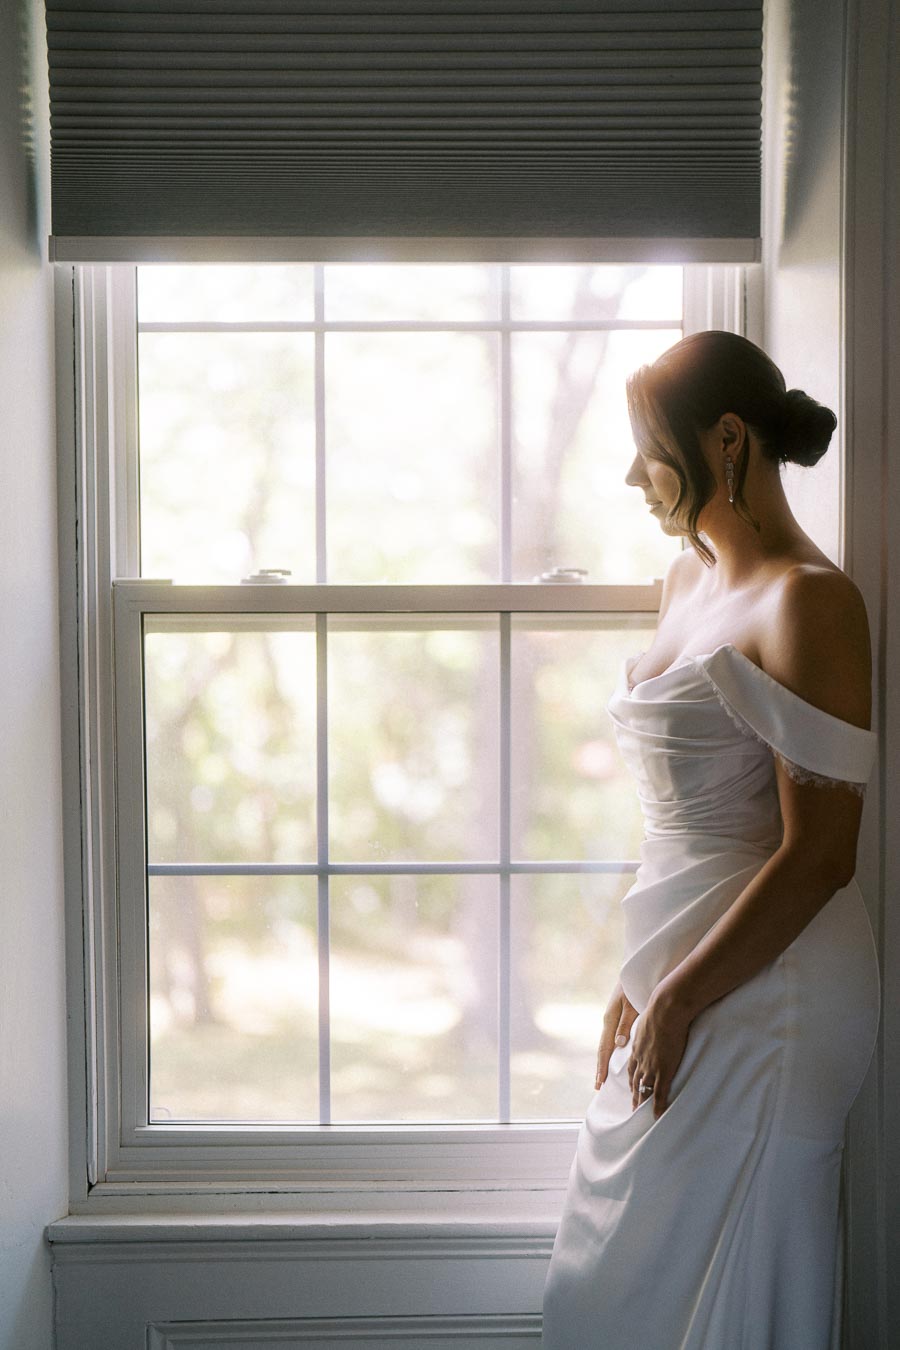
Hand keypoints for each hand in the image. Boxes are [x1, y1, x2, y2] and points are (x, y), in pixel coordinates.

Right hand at [595, 980, 638, 1089]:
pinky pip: (613, 1038)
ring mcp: (612, 1019)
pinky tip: (614, 1056)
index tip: (600, 1083)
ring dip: (605, 1060)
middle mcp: (609, 1022)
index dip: (602, 1066)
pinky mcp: (618, 1017)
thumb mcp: (632, 1005)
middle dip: (601, 1067)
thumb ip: (626, 1024)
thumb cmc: (635, 987)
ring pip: (607, 1044)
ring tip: (604, 1076)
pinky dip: (611, 1050)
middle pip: (603, 1049)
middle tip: (599, 1086)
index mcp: (610, 1020)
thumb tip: (618, 1044)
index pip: (605, 1048)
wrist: (636, 971)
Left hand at [627, 986, 691, 1118]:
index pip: (632, 1067)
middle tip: (632, 1106)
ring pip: (644, 1089)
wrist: (666, 1010)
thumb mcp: (650, 1018)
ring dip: (642, 1103)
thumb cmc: (661, 1009)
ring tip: (640, 1113)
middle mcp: (640, 1058)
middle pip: (635, 1080)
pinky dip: (658, 1106)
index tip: (631, 1086)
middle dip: (634, 1094)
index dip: (632, 1078)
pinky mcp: (663, 1070)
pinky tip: (657, 1115)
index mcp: (637, 1046)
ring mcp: (651, 1065)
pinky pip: (659, 1093)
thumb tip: (655, 1021)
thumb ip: (650, 1025)